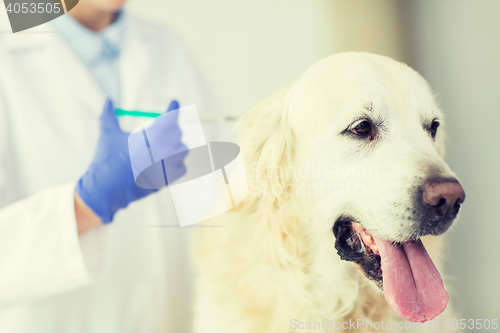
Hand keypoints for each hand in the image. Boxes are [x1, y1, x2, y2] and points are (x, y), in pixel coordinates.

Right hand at [75, 100, 186, 222]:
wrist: (107, 189)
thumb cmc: (107, 159)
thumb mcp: (108, 134)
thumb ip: (109, 115)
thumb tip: (108, 100)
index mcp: (152, 135)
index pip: (171, 116)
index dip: (173, 107)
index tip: (174, 101)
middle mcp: (164, 149)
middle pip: (177, 133)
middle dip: (170, 130)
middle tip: (161, 132)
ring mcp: (168, 165)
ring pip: (183, 150)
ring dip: (176, 147)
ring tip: (163, 148)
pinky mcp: (169, 179)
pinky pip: (182, 167)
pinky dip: (177, 164)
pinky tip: (166, 163)